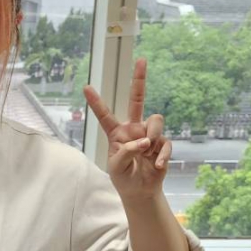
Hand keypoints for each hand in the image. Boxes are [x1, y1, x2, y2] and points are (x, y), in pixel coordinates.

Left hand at [84, 58, 171, 201]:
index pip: (105, 115)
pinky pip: (165, 142)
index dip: (96, 102)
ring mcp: (149, 134)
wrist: (140, 191)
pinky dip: (161, 155)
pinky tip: (155, 165)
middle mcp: (133, 128)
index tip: (85, 87)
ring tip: (146, 153)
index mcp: (116, 133)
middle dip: (139, 79)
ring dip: (152, 136)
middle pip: (137, 99)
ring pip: (156, 120)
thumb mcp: (116, 167)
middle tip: (141, 60)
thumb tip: (144, 140)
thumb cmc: (123, 177)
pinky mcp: (162, 143)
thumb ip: (126, 152)